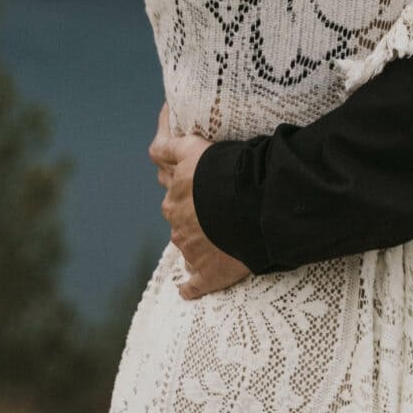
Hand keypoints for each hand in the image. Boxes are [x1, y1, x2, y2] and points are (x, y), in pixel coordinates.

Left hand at [151, 126, 251, 299]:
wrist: (254, 204)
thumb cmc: (230, 171)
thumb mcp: (195, 148)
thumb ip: (171, 146)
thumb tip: (157, 124)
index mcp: (176, 194)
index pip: (171, 185)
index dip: (180, 181)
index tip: (188, 181)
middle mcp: (179, 222)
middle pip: (178, 215)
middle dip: (190, 212)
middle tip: (212, 207)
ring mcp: (191, 249)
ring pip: (186, 245)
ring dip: (197, 242)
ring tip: (219, 238)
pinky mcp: (207, 273)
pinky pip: (193, 285)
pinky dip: (190, 287)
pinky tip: (188, 289)